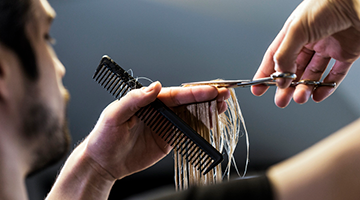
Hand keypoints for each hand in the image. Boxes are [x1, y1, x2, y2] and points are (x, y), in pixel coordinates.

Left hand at [83, 81, 229, 179]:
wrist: (104, 163)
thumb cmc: (104, 137)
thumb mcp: (114, 115)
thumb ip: (134, 100)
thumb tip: (154, 87)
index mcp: (148, 102)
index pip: (175, 94)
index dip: (194, 92)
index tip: (210, 90)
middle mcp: (159, 111)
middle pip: (187, 101)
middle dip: (206, 96)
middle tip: (224, 94)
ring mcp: (165, 125)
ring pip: (190, 114)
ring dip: (207, 109)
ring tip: (223, 105)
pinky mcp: (168, 140)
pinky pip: (187, 132)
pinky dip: (201, 126)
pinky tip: (211, 121)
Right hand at [252, 0, 359, 107]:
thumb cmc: (328, 3)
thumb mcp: (297, 29)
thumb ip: (284, 55)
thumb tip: (279, 77)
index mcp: (294, 32)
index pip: (275, 56)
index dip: (265, 73)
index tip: (258, 88)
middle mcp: (309, 41)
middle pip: (294, 69)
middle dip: (286, 86)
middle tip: (281, 100)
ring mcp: (328, 48)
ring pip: (312, 74)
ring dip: (304, 89)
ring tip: (299, 98)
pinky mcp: (347, 54)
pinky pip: (335, 75)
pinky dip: (326, 87)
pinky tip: (318, 95)